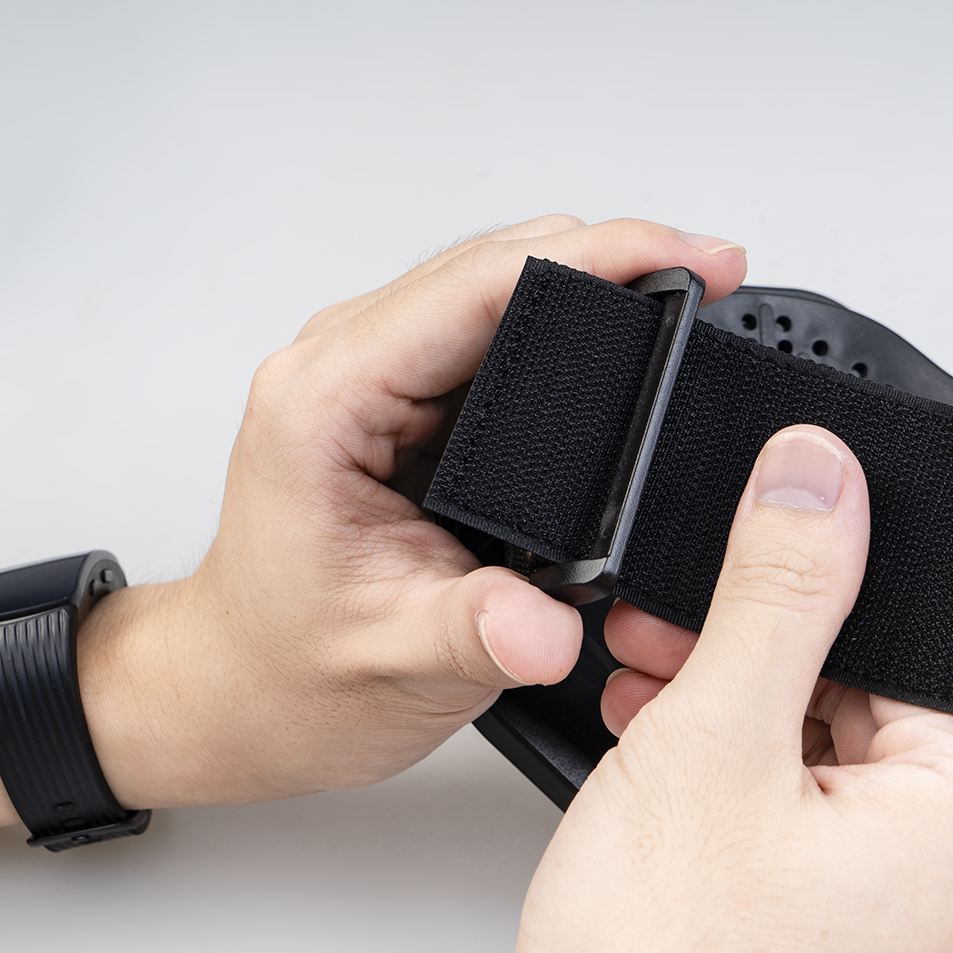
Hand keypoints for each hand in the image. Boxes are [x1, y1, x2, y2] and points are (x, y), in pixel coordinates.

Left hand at [0, 216, 748, 845]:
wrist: (242, 693)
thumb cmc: (285, 671)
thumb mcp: (389, 660)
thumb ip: (475, 636)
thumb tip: (547, 626)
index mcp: (326, 405)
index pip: (475, 287)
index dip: (595, 258)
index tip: (683, 259)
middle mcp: (346, 370)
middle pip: (496, 264)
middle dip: (614, 258)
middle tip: (710, 275)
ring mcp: (379, 379)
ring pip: (501, 287)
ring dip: (596, 288)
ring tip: (684, 302)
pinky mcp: (411, 403)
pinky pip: (499, 335)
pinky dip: (574, 332)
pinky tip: (627, 348)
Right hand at [513, 427, 952, 952]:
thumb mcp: (715, 737)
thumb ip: (777, 589)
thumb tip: (817, 477)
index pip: (914, 645)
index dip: (802, 601)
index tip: (724, 579)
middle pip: (871, 703)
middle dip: (752, 663)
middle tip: (660, 648)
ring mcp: (927, 934)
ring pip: (836, 768)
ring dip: (735, 723)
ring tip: (645, 710)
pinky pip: (824, 839)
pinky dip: (748, 798)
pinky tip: (670, 780)